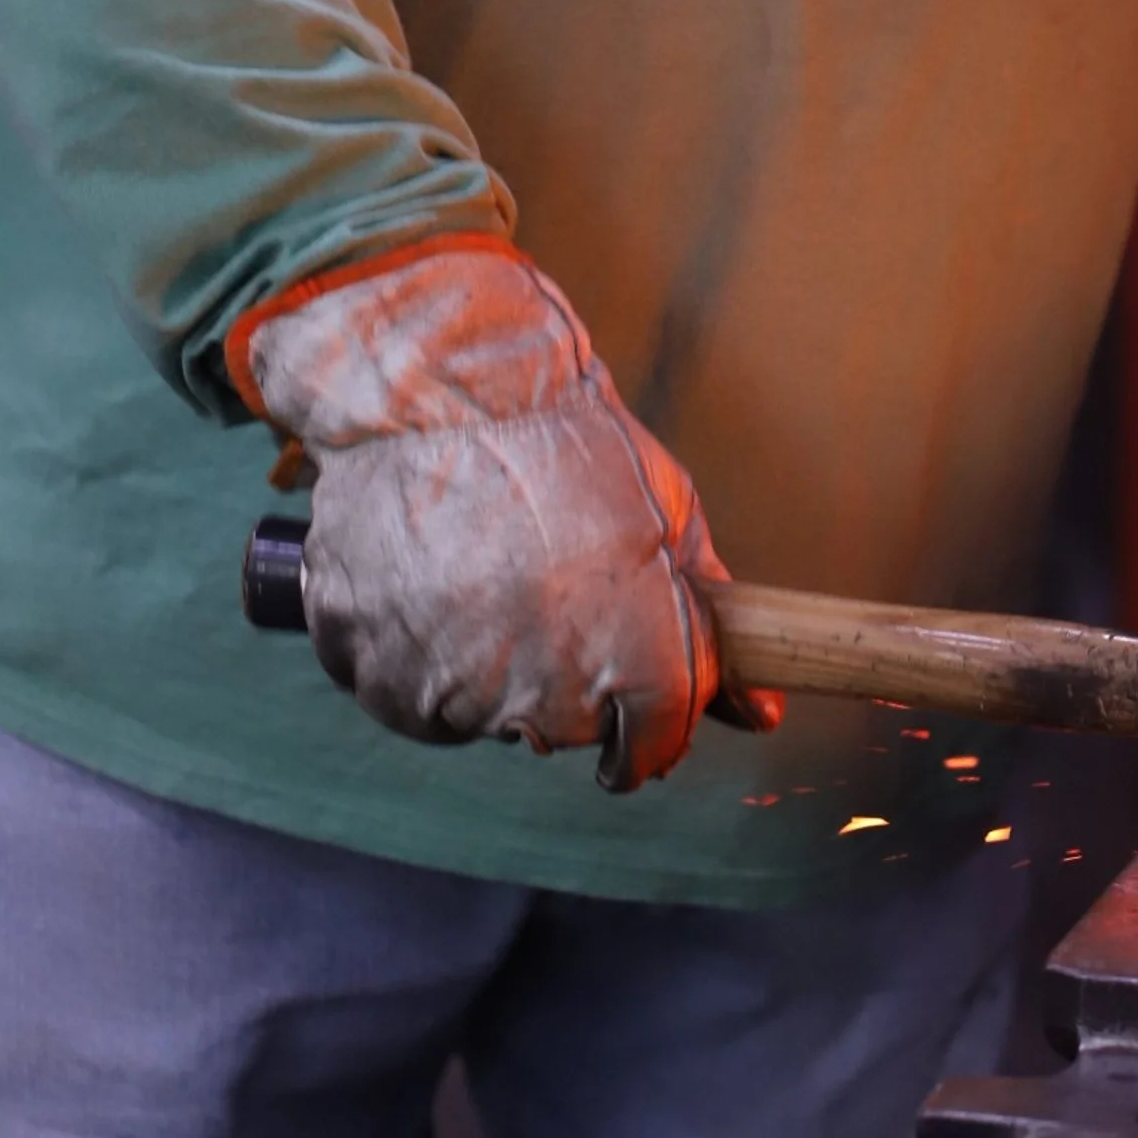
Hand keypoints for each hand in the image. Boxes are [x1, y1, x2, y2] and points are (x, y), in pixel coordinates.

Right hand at [234, 242, 770, 789]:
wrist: (445, 394)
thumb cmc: (568, 442)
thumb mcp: (671, 515)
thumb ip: (711, 621)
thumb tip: (762, 711)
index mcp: (634, 658)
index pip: (654, 743)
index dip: (652, 726)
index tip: (636, 713)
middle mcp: (545, 695)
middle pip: (570, 729)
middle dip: (573, 676)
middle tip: (551, 586)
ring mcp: (452, 689)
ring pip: (486, 716)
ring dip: (492, 668)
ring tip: (487, 573)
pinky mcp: (375, 671)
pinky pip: (408, 693)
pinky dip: (419, 655)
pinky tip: (433, 583)